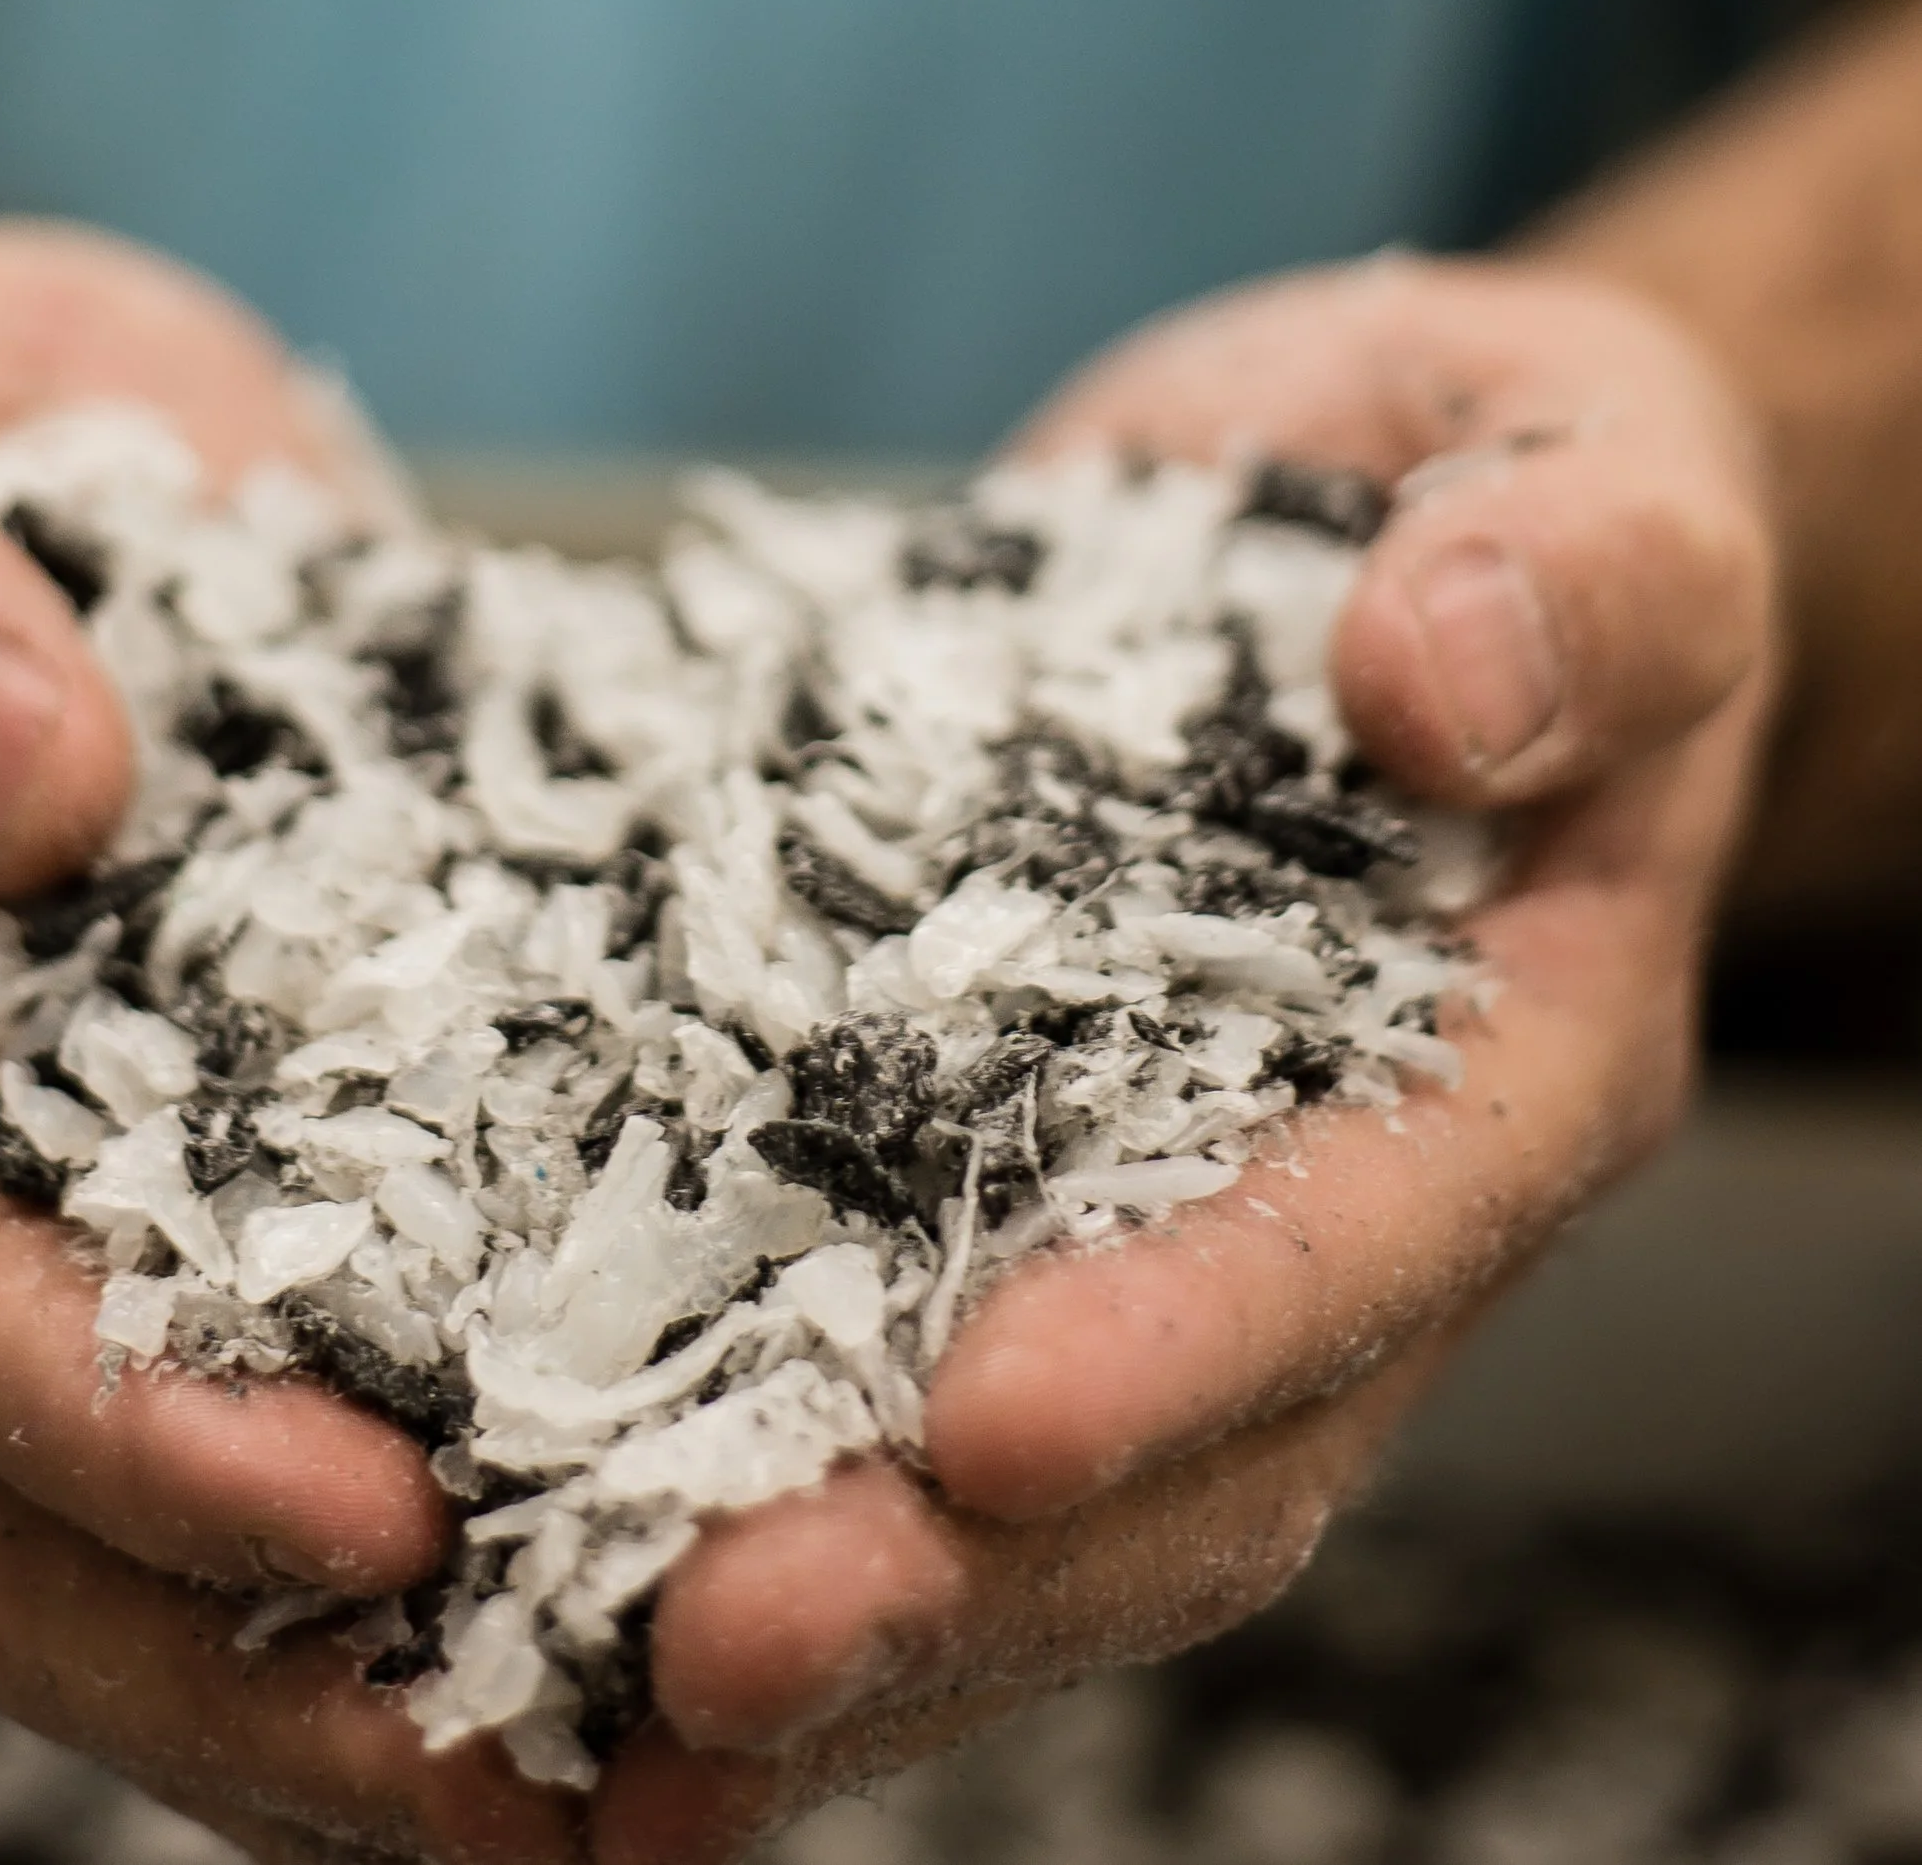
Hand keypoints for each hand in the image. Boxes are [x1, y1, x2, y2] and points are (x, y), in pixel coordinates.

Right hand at [0, 219, 580, 1864]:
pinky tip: (755, 1487)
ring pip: (239, 1510)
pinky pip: (413, 1333)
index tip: (367, 1516)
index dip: (137, 1440)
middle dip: (297, 1685)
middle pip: (73, 1530)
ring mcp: (150, 1172)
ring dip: (442, 1652)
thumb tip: (35, 781)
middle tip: (565, 1780)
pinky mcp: (323, 1117)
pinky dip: (549, 1448)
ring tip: (699, 1732)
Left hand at [585, 253, 1775, 1864]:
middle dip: (954, 1571)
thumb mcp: (1598, 457)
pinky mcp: (990, 1154)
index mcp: (1525, 1050)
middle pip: (1182, 1455)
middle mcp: (1357, 1200)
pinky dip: (725, 1459)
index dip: (1192, 1342)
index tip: (986, 1427)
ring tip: (585, 1679)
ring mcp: (1164, 1205)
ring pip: (1021, 1482)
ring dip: (823, 1585)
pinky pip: (873, 1347)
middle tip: (703, 1650)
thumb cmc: (1499, 469)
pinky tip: (537, 1555)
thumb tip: (1439, 679)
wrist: (1376, 494)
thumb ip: (1584, 563)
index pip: (1373, 1239)